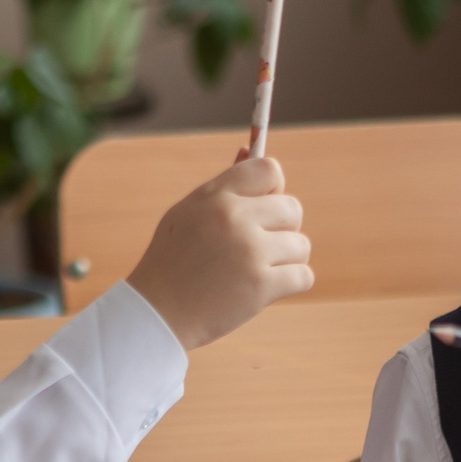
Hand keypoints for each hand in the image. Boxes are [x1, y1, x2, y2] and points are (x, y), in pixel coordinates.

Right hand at [122, 156, 312, 349]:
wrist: (156, 313)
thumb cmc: (173, 262)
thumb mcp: (188, 213)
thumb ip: (223, 186)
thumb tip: (250, 147)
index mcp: (215, 197)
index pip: (269, 170)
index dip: (274, 189)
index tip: (264, 207)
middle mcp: (234, 218)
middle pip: (292, 208)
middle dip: (283, 228)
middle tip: (261, 246)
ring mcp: (250, 252)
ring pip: (301, 244)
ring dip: (287, 259)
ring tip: (259, 270)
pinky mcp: (261, 286)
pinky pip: (304, 275)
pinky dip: (292, 283)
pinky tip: (269, 288)